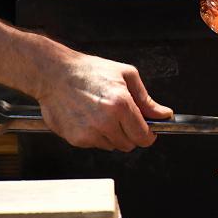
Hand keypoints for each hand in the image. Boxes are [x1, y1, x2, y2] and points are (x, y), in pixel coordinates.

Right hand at [38, 52, 172, 151]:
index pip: (144, 136)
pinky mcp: (76, 139)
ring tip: (101, 114)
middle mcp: (106, 122)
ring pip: (112, 146)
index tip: (148, 132)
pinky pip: (95, 144)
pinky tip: (89, 117)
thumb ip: (146, 100)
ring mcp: (90, 132)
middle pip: (129, 145)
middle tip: (121, 118)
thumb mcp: (126, 76)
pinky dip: (96, 135)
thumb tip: (163, 114)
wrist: (54, 73)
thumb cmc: (89, 71)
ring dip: (112, 135)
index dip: (148, 135)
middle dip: (130, 134)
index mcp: (121, 105)